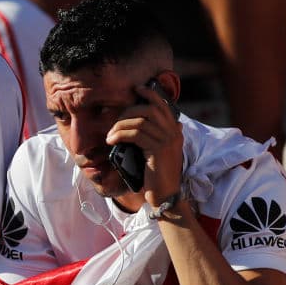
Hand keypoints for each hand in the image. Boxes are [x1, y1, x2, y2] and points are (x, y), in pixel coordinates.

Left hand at [106, 78, 183, 206]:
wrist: (165, 195)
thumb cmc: (156, 175)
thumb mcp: (156, 152)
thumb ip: (154, 136)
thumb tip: (143, 123)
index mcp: (175, 130)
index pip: (163, 105)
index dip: (150, 94)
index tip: (137, 89)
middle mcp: (174, 132)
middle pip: (149, 109)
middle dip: (129, 111)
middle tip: (116, 123)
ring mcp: (167, 140)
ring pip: (139, 121)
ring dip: (119, 126)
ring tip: (110, 136)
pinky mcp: (158, 150)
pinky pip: (135, 134)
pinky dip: (120, 135)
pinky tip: (111, 141)